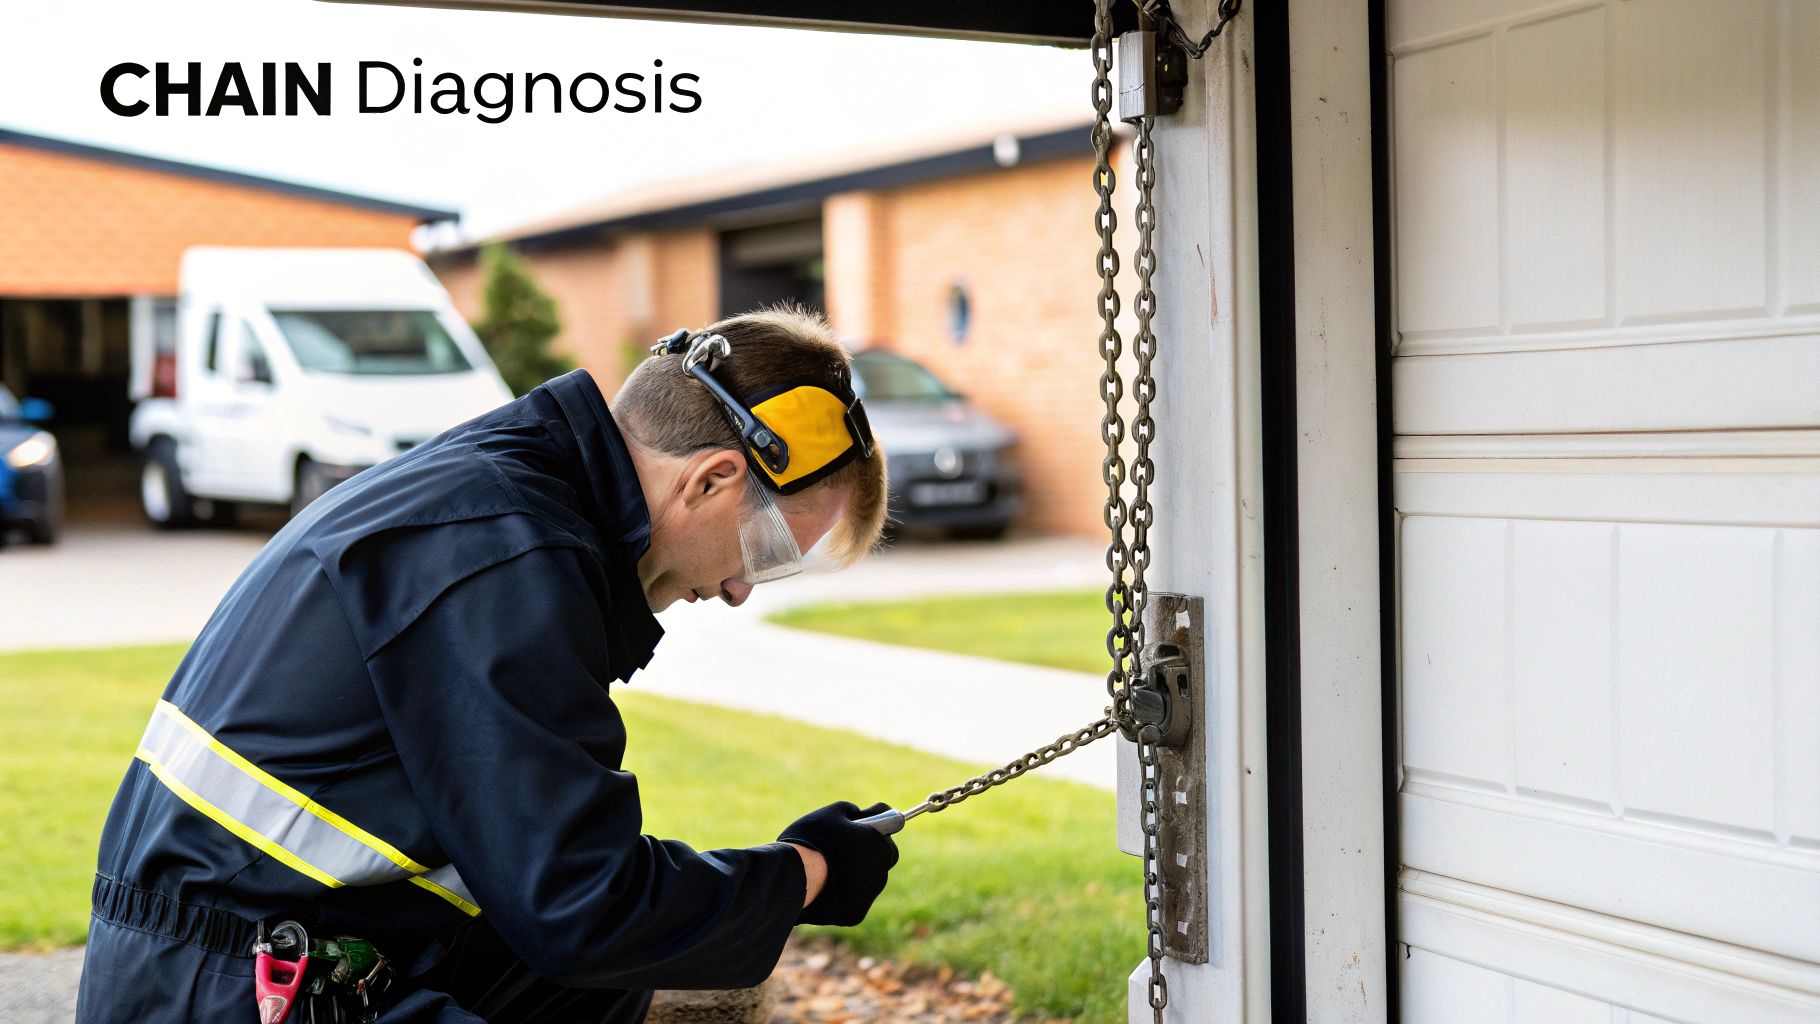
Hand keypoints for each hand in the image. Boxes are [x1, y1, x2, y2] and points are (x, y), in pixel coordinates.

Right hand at [777, 801, 898, 925]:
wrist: (793, 879)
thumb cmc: (811, 841)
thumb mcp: (831, 814)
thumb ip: (853, 811)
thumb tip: (861, 816)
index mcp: (879, 843)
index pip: (892, 827)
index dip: (874, 825)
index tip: (862, 826)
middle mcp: (881, 870)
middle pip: (883, 857)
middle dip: (869, 851)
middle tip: (845, 848)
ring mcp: (869, 895)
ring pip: (869, 881)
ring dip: (857, 874)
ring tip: (829, 868)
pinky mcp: (856, 914)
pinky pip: (855, 900)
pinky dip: (844, 894)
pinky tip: (826, 887)